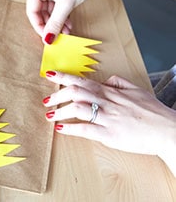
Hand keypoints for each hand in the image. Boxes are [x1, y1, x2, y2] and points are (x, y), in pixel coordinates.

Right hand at [26, 0, 76, 43]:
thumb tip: (47, 38)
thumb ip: (56, 21)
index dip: (39, 27)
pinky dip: (63, 17)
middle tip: (57, 36)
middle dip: (51, 27)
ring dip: (58, 24)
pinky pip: (58, 8)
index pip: (32, 12)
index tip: (46, 38)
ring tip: (65, 32)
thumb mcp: (65, 4)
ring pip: (50, 12)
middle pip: (41, 14)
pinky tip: (68, 25)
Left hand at [42, 71, 175, 165]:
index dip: (64, 77)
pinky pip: (85, 129)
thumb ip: (119, 83)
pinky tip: (60, 129)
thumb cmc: (154, 112)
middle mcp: (108, 102)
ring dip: (59, 111)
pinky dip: (70, 128)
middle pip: (75, 93)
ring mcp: (108, 118)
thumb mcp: (137, 91)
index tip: (50, 74)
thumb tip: (106, 80)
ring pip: (77, 109)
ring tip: (49, 115)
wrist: (168, 130)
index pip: (83, 80)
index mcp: (112, 92)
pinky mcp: (109, 134)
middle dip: (57, 95)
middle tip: (46, 100)